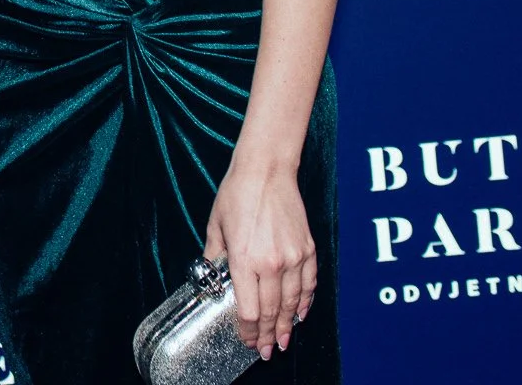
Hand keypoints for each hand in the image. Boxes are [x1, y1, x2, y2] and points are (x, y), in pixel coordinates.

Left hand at [203, 159, 315, 359]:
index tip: (246, 340)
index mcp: (244, 260)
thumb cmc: (237, 194)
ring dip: (288, 325)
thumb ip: (214, 255)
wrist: (266, 171)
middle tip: (266, 350)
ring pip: (292, 303)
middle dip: (267, 335)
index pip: (248, 310)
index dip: (247, 330)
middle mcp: (271, 264)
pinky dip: (305, 302)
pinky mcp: (307, 250)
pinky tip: (300, 313)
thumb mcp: (216, 226)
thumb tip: (212, 275)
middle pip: (271, 312)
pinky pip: (309, 285)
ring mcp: (292, 258)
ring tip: (283, 340)